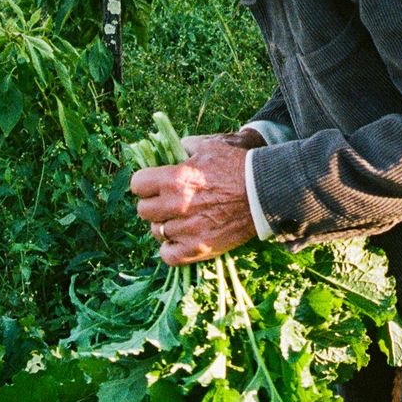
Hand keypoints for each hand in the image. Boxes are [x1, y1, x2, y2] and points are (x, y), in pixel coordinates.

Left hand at [130, 132, 259, 264]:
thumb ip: (185, 146)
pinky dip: (170, 249)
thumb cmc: (237, 166)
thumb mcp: (210, 147)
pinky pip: (168, 255)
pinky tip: (179, 239)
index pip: (137, 185)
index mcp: (174, 178)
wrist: (265, 193)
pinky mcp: (198, 248)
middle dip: (153, 204)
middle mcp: (176, 205)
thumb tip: (172, 148)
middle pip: (143, 210)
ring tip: (179, 220)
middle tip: (167, 202)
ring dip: (165, 225)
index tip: (153, 185)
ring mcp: (186, 229)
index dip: (145, 183)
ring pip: (156, 232)